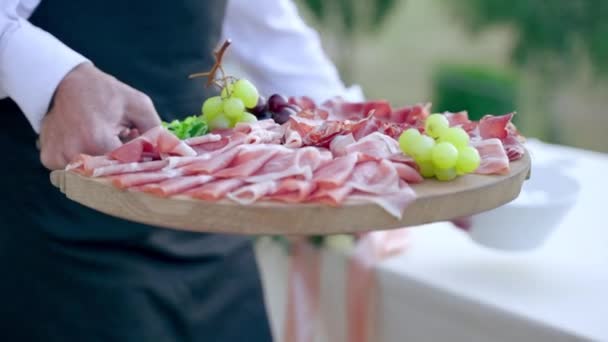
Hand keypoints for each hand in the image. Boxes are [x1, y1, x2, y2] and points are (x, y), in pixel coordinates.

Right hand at [39, 62, 161, 169]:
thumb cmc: (104, 92)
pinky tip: (91, 143)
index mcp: (96, 140)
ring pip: (93, 175)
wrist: (62, 82)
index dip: (142, 165)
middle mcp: (73, 153)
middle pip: (110, 175)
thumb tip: (179, 155)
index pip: (127, 169)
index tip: (151, 157)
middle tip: (130, 148)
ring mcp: (58, 158)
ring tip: (109, 141)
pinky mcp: (49, 159)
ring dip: (105, 164)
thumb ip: (158, 133)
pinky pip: (76, 171)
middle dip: (124, 166)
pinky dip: (88, 161)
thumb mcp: (138, 105)